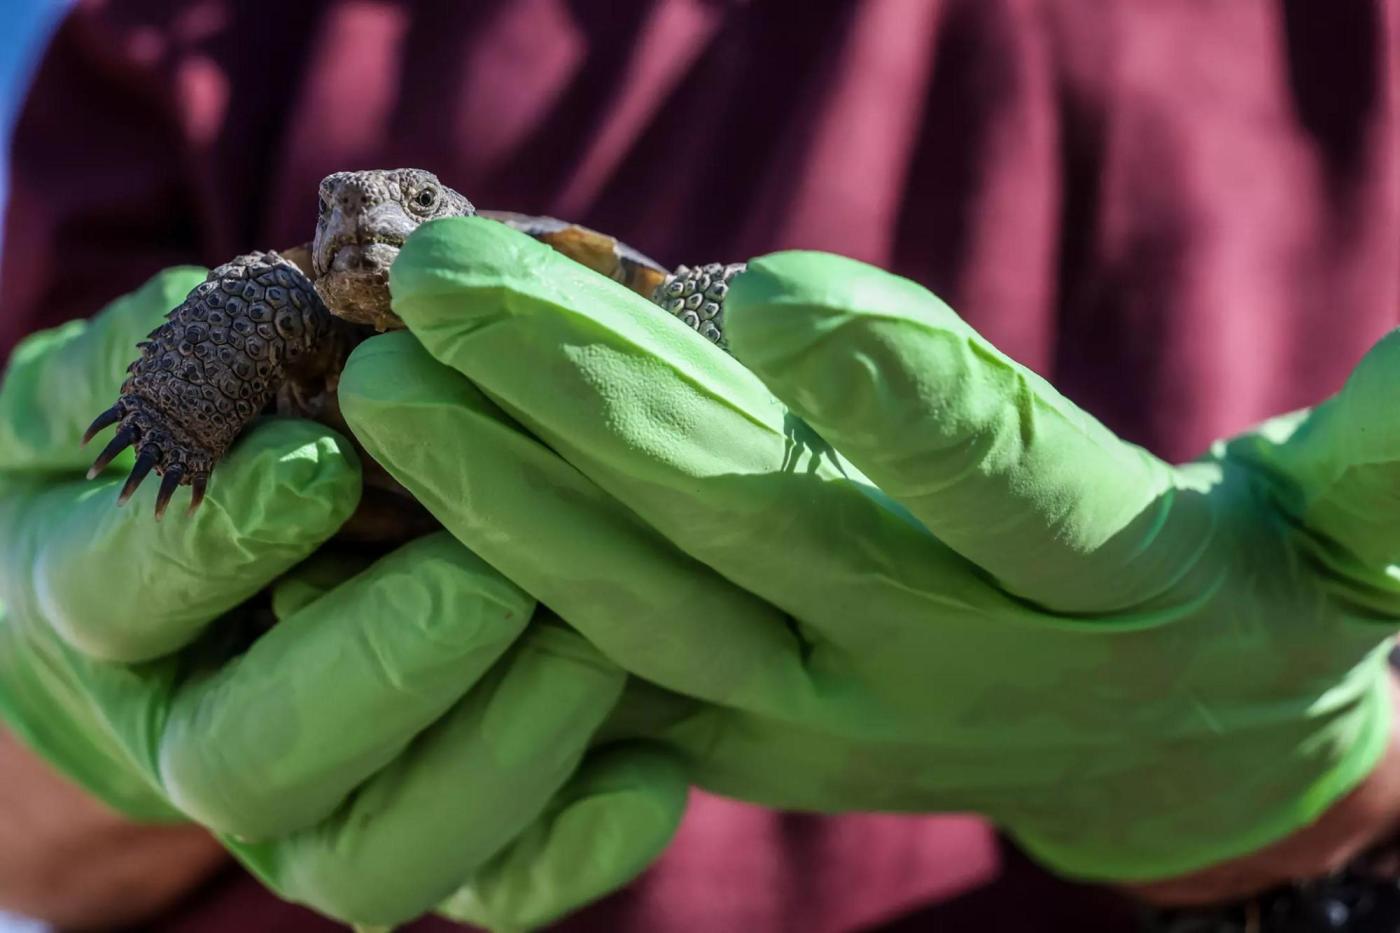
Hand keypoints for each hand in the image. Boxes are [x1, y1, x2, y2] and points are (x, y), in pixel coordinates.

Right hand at [0, 271, 684, 929]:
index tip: (314, 466)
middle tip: (488, 580)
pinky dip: (570, 846)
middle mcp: (200, 739)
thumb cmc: (198, 448)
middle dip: (374, 669)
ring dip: (489, 755)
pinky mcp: (423, 837)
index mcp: (103, 612)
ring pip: (374, 854)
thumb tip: (211, 322)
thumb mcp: (139, 386)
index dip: (207, 545)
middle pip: (249, 761)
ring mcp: (316, 809)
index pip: (116, 600)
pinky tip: (657, 769)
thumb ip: (152, 360)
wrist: (239, 574)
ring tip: (591, 647)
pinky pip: (490, 888)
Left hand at [340, 216, 1399, 900]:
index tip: (787, 292)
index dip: (915, 406)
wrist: (1152, 750)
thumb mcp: (1359, 539)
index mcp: (1101, 595)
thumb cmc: (1242, 600)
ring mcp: (815, 709)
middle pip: (757, 530)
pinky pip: (601, 663)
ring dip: (505, 491)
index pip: (1010, 494)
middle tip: (449, 280)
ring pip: (645, 605)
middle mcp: (935, 662)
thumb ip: (1391, 464)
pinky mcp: (735, 726)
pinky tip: (392, 486)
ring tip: (381, 374)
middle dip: (599, 404)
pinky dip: (493, 578)